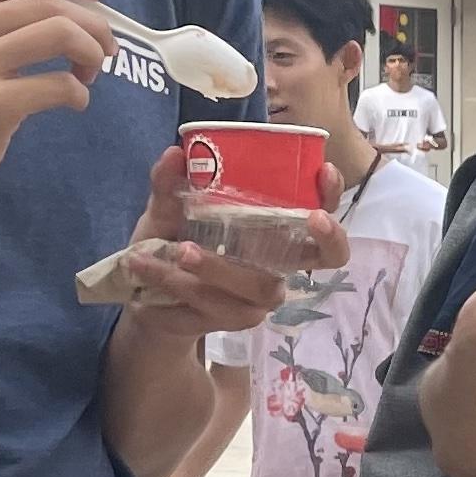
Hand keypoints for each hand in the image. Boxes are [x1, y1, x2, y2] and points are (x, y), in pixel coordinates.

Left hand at [112, 141, 335, 341]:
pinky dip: (173, 283)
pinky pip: (210, 305)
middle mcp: (277, 265)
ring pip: (255, 284)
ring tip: (176, 250)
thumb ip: (169, 186)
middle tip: (308, 219)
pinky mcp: (230, 322)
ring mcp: (258, 299)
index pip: (321, 214)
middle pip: (323, 258)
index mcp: (272, 232)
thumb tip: (174, 153)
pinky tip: (144, 267)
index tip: (325, 172)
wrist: (142, 295)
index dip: (332, 196)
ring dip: (215, 267)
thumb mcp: (166, 211)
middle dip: (325, 238)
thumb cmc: (171, 245)